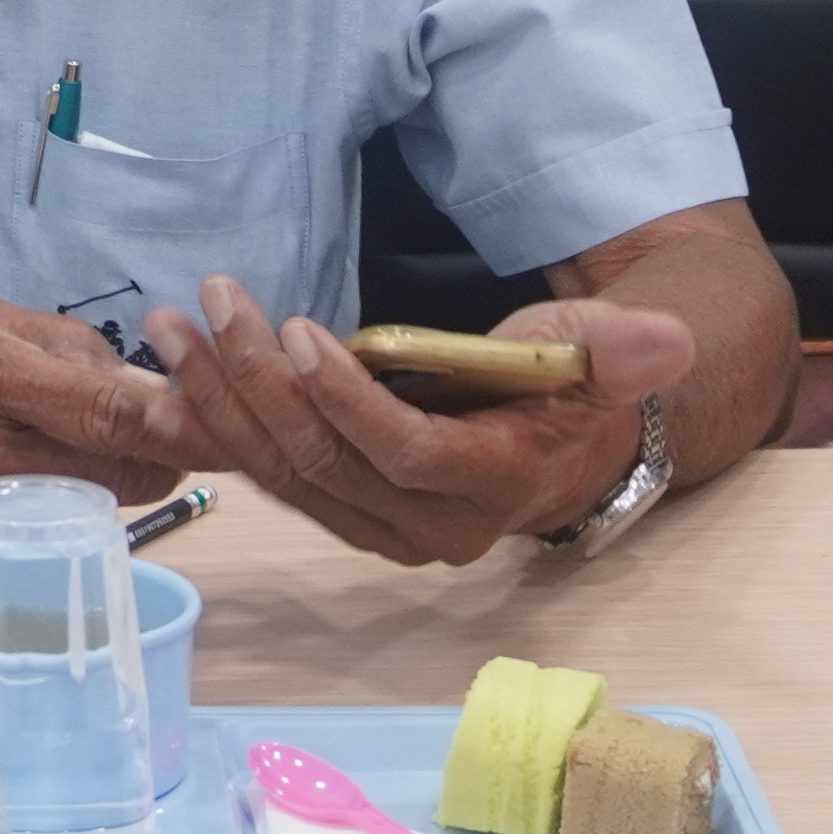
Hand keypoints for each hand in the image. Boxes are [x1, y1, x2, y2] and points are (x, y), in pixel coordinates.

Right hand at [0, 291, 183, 579]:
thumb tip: (135, 379)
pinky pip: (21, 554)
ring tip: (47, 462)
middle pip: (113, 483)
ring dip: (89, 496)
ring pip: (74, 524)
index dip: (179, 425)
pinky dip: (30, 528)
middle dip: (143, 463)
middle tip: (132, 441)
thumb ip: (49, 345)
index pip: (110, 414)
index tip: (211, 424)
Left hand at [145, 279, 694, 566]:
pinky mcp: (343, 510)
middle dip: (256, 383)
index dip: (346, 400)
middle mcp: (427, 527)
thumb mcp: (607, 357)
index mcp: (491, 485)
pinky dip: (217, 435)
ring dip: (219, 404)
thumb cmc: (574, 391)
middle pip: (326, 463)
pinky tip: (166, 391)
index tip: (298, 330)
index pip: (405, 454)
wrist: (558, 450)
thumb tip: (666, 341)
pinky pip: (272, 478)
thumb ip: (623, 349)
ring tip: (171, 333)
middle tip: (209, 306)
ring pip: (287, 474)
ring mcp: (378, 527)